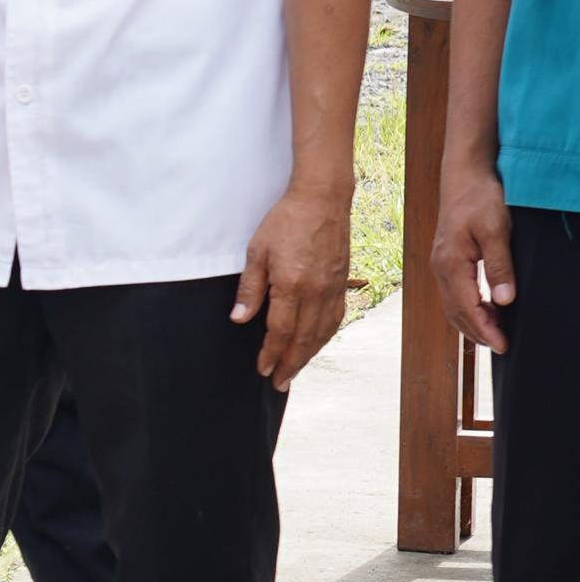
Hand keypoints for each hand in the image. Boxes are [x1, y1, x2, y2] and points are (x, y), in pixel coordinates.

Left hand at [230, 178, 352, 387]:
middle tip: (280, 384)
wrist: (322, 198)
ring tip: (296, 370)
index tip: (263, 369)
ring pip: (323, 332)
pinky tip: (316, 342)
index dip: (271, 354)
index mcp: (292, 285)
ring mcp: (332, 287)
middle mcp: (316, 291)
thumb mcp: (257, 251)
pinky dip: (325, 335)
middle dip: (291, 364)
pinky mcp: (341, 281)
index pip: (280, 331)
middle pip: (304, 339)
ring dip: (309, 354)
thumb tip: (240, 318)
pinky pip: (335, 317)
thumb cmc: (286, 221)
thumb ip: (250, 288)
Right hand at [433, 160, 514, 356]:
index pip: (468, 308)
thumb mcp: (496, 230)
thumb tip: (503, 300)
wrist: (463, 174)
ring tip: (493, 334)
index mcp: (451, 265)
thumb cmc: (479, 198)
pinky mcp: (446, 260)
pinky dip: (467, 309)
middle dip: (478, 333)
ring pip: (453, 306)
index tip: (503, 346)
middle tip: (501, 347)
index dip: (486, 330)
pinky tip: (482, 309)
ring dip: (472, 323)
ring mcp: (441, 265)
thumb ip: (498, 267)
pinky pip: (454, 294)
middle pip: (457, 313)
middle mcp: (441, 269)